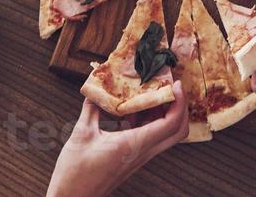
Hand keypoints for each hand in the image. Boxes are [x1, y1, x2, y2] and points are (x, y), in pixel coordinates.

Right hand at [47, 83, 187, 196]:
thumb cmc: (75, 171)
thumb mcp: (82, 133)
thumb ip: (92, 108)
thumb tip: (95, 88)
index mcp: (134, 144)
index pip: (170, 123)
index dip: (179, 102)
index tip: (175, 84)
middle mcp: (142, 152)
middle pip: (177, 131)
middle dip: (180, 107)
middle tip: (170, 88)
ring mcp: (139, 157)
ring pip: (166, 135)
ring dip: (165, 114)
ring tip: (152, 94)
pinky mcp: (133, 159)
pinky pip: (151, 138)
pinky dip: (150, 122)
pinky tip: (132, 111)